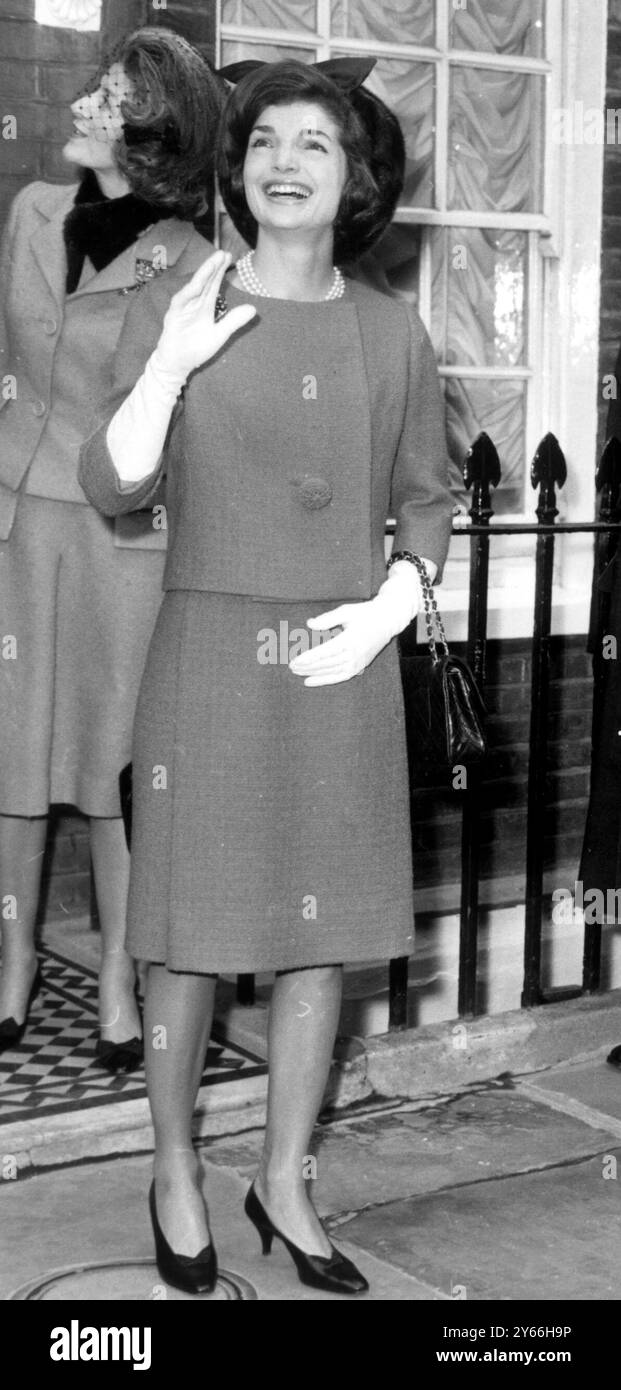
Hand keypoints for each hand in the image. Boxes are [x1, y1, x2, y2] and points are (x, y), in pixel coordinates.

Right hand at [154, 250, 255, 383]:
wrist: (178, 364)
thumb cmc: (196, 348)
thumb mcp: (220, 334)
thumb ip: (234, 321)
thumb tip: (254, 309)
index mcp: (204, 305)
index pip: (214, 284)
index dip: (220, 270)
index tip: (229, 256)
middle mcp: (193, 303)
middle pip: (205, 281)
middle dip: (213, 267)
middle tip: (223, 253)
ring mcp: (183, 308)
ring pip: (194, 287)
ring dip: (202, 275)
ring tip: (213, 263)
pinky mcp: (173, 316)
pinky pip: (181, 301)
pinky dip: (189, 293)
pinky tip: (197, 285)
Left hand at [289, 562, 429, 685]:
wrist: (388, 620)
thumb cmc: (365, 613)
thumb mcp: (346, 611)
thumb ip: (327, 619)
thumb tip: (309, 624)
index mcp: (350, 639)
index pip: (325, 652)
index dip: (309, 658)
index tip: (295, 661)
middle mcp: (355, 654)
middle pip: (327, 664)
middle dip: (308, 667)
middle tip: (291, 667)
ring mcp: (358, 662)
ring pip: (332, 672)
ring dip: (314, 674)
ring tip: (298, 674)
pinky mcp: (360, 666)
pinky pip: (341, 677)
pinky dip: (325, 680)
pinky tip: (311, 681)